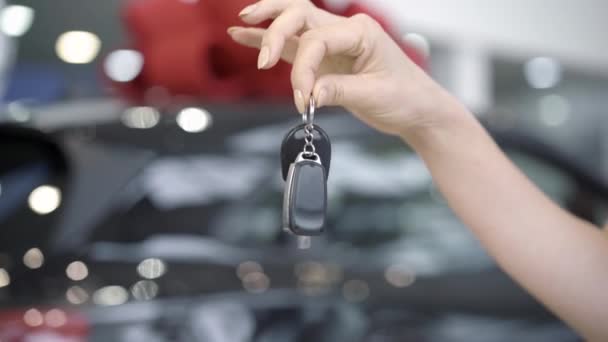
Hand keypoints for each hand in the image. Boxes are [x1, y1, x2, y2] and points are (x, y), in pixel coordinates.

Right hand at [228, 0, 463, 137]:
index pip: (317, 40)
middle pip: (300, 15)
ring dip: (268, 23)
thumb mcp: (374, 96)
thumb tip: (308, 94)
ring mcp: (334, 42)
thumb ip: (338, 90)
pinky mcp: (326, 58)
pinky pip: (294, 44)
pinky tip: (245, 35)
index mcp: (360, 32)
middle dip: (276, 34)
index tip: (301, 98)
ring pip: (294, 21)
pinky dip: (269, 38)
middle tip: (263, 62)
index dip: (303, 69)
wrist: (418, 109)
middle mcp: (345, 30)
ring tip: (241, 25)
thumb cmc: (405, 97)